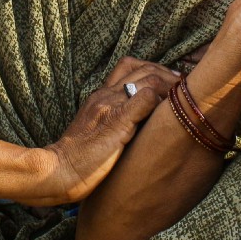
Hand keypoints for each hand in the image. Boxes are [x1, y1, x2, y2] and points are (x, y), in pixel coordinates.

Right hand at [36, 58, 179, 203]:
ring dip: (169, 84)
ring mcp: (110, 105)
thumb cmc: (77, 162)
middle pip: (141, 67)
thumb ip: (113, 123)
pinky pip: (146, 98)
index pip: (128, 66)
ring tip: (183, 95)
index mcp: (99, 96)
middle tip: (183, 85)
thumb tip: (139, 126)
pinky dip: (162, 100)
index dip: (153, 69)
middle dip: (167, 73)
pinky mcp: (117, 121)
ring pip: (147, 77)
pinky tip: (170, 112)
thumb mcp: (95, 133)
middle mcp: (104, 95)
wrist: (57, 172)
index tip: (170, 81)